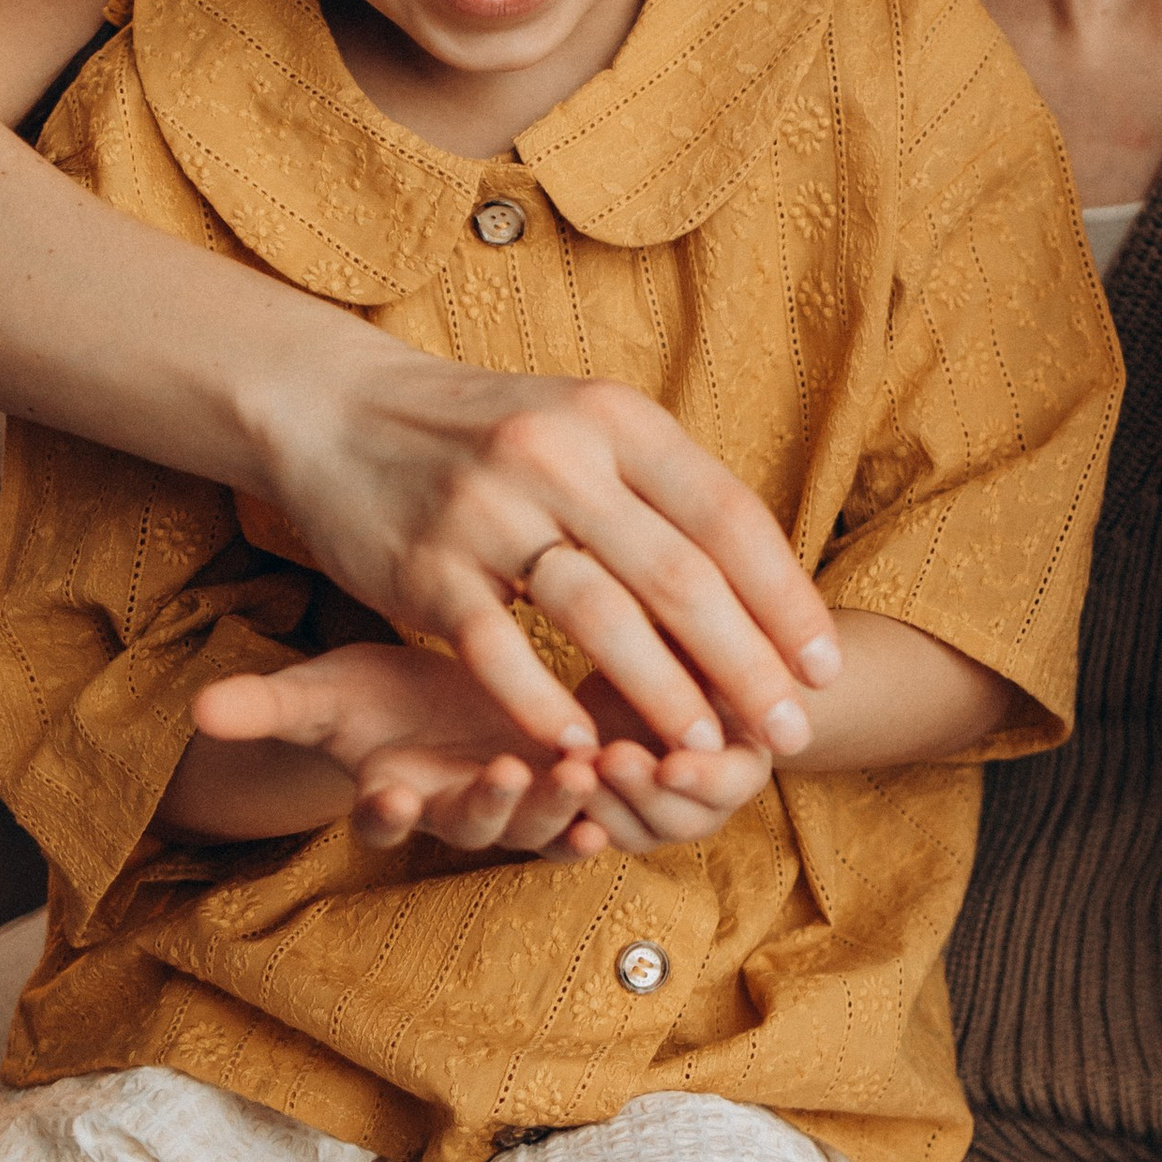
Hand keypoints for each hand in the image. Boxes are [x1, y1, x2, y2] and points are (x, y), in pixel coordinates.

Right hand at [193, 647, 780, 859]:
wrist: (443, 707)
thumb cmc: (378, 701)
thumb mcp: (325, 694)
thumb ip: (271, 706)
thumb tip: (197, 710)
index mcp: (398, 793)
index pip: (384, 813)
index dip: (386, 810)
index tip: (387, 788)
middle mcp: (463, 812)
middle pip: (478, 826)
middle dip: (495, 806)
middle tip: (510, 777)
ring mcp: (523, 807)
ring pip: (546, 822)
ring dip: (566, 803)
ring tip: (585, 768)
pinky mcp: (574, 791)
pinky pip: (604, 813)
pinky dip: (625, 798)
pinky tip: (648, 772)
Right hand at [255, 356, 843, 762]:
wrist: (337, 411)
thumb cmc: (487, 436)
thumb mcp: (584, 428)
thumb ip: (664, 494)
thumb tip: (769, 588)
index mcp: (616, 419)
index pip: (727, 516)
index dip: (784, 599)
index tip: (824, 668)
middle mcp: (559, 455)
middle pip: (678, 575)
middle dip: (745, 665)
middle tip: (787, 732)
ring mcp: (488, 510)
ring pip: (599, 616)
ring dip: (661, 694)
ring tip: (704, 750)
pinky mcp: (424, 567)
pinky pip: (497, 649)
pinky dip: (541, 704)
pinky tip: (580, 747)